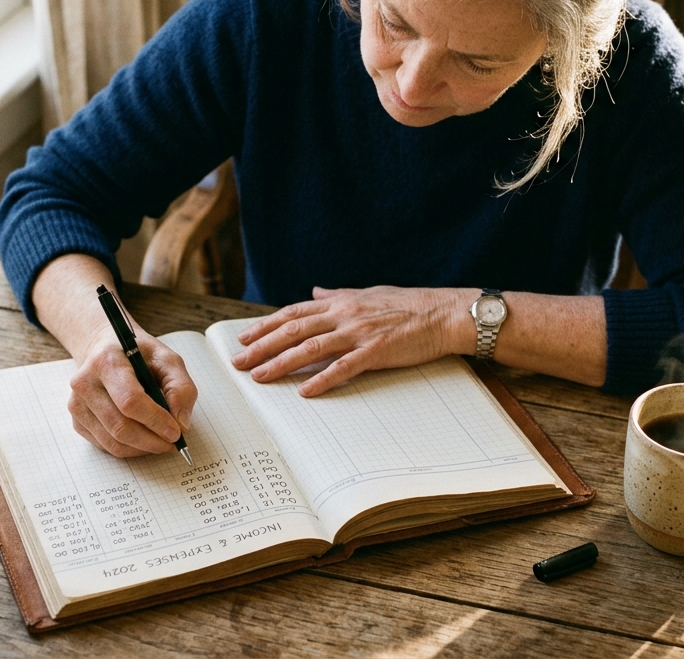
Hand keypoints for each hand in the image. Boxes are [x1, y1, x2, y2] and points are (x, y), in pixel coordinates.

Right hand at [68, 332, 197, 457]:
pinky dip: (129, 449)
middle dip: (152, 441)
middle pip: (120, 426)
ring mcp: (77, 404)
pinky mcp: (77, 421)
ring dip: (142, 448)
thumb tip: (180, 423)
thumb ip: (180, 387)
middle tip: (172, 443)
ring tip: (161, 441)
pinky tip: (143, 438)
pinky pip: (106, 446)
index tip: (176, 432)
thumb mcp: (167, 359)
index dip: (155, 420)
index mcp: (107, 361)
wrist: (104, 350)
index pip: (129, 401)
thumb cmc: (137, 354)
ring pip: (113, 442)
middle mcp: (85, 383)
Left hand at [230, 286, 468, 395]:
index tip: (244, 339)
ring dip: (281, 363)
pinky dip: (322, 379)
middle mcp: (344, 315)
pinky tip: (304, 391)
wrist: (444, 313)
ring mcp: (359, 333)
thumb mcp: (368, 293)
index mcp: (340, 303)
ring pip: (310, 349)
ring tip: (259, 377)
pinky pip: (343, 368)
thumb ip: (338, 295)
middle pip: (293, 331)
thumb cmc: (409, 304)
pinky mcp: (376, 352)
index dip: (266, 326)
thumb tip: (314, 293)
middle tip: (239, 363)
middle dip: (262, 347)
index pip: (293, 314)